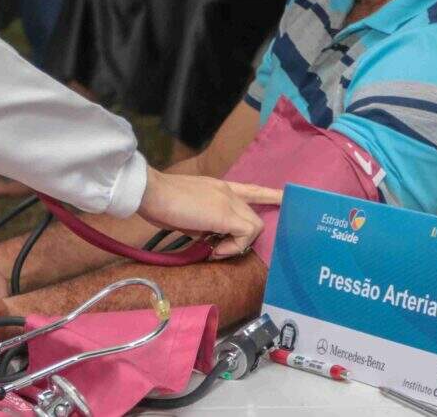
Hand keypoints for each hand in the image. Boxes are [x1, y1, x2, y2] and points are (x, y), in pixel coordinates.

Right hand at [136, 167, 281, 257]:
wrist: (152, 192)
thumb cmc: (161, 201)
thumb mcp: (188, 212)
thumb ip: (203, 221)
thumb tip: (208, 236)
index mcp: (219, 187)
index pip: (251, 189)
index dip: (269, 195)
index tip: (283, 198)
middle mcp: (228, 191)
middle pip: (253, 217)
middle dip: (240, 237)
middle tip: (216, 248)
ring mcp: (229, 202)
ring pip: (254, 225)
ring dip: (237, 243)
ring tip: (215, 249)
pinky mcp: (226, 215)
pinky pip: (245, 234)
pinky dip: (234, 247)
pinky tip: (215, 250)